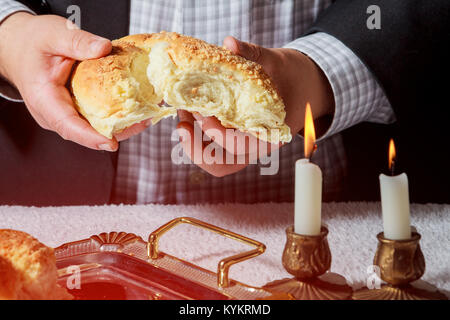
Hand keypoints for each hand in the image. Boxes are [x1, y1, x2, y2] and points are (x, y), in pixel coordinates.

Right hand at [0, 13, 148, 150]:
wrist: (20, 47)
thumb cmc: (34, 42)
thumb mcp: (54, 34)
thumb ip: (78, 41)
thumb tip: (104, 48)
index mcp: (43, 98)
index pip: (67, 125)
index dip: (90, 137)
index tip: (111, 142)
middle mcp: (53, 114)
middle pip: (86, 132)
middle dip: (116, 132)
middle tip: (144, 122)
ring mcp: (64, 115)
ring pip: (93, 128)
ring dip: (121, 126)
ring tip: (146, 116)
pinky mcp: (74, 112)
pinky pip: (95, 119)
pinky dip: (115, 116)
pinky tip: (136, 110)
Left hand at [177, 36, 333, 175]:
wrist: (301, 85)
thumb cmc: (289, 76)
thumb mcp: (275, 62)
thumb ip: (253, 53)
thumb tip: (230, 43)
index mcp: (271, 133)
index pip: (240, 146)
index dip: (216, 133)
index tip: (201, 111)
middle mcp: (255, 147)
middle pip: (221, 165)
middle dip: (196, 147)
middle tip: (182, 121)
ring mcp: (243, 147)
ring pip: (213, 162)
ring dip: (192, 144)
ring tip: (181, 116)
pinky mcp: (233, 141)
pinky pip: (211, 150)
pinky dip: (195, 137)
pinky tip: (187, 113)